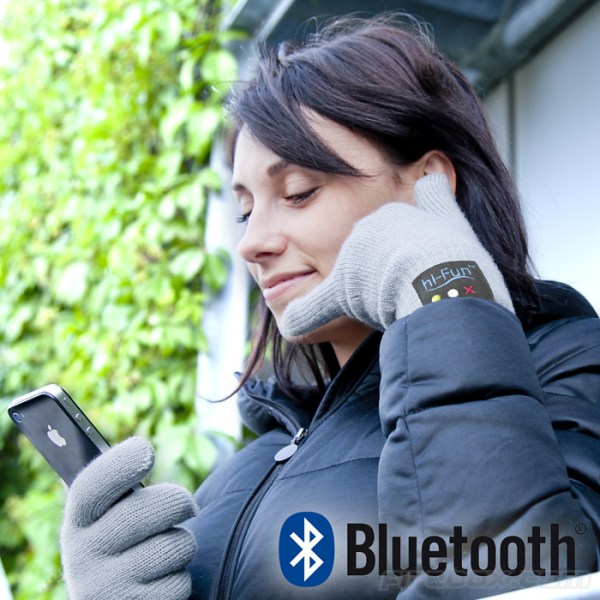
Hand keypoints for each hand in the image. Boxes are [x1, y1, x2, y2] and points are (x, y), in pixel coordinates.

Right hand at [60, 437, 197, 599]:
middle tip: (188, 504)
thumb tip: (139, 449)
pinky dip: (180, 578)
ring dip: (182, 543)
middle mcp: (82, 556)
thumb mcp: (106, 518)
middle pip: (149, 511)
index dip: (120, 464)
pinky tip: (160, 580)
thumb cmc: (119, 543)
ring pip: (174, 545)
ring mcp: (106, 588)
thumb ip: (116, 488)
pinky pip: (179, 582)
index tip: (146, 450)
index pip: (91, 487)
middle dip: (179, 501)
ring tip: (165, 549)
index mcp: (77, 522)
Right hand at [281, 174, 512, 335]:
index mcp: (359, 234)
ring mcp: (418, 215)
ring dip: (414, 244)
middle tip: (398, 289)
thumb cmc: (380, 290)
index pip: (359, 252)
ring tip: (422, 274)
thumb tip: (287, 325)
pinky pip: (437, 195)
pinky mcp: (447, 218)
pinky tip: (433, 182)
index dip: (367, 277)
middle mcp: (387, 217)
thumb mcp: (337, 301)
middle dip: (389, 260)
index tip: (375, 294)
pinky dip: (435, 189)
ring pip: (411, 223)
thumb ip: (310, 311)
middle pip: (386, 239)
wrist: (425, 282)